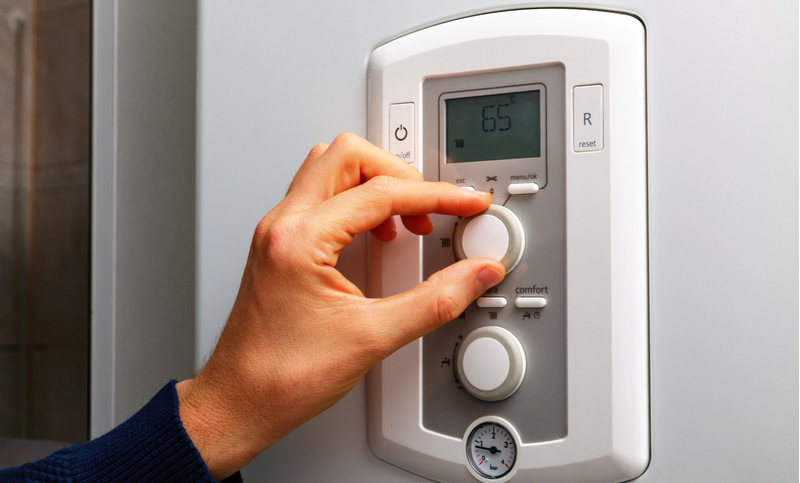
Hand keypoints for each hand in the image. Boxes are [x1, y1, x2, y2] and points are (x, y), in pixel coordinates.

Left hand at [176, 133, 504, 479]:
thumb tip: (473, 273)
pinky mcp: (280, 245)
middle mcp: (283, 225)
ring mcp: (278, 232)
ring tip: (406, 219)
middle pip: (348, 157)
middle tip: (432, 207)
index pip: (380, 192)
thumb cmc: (280, 378)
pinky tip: (378, 234)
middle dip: (400, 174)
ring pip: (330, 169)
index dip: (434, 195)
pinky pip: (321, 197)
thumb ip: (433, 301)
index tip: (466, 203)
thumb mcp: (371, 339)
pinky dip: (357, 202)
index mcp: (300, 240)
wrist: (238, 403)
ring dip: (375, 183)